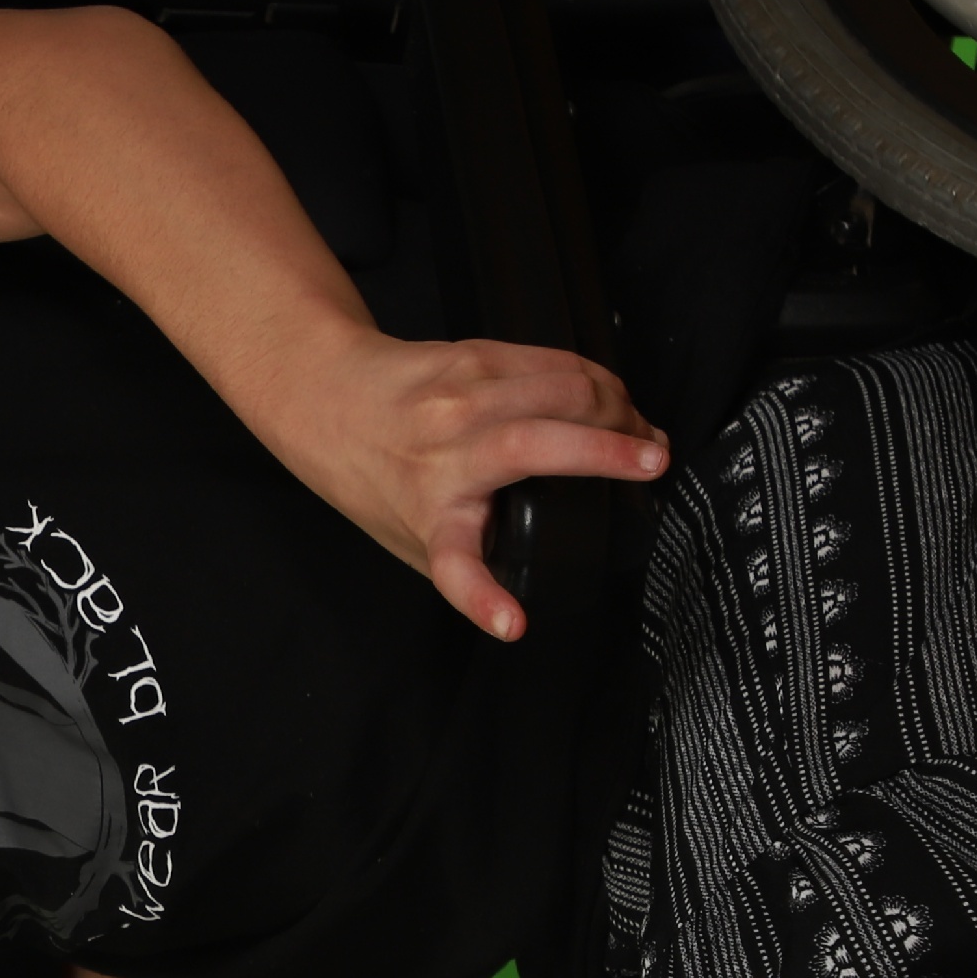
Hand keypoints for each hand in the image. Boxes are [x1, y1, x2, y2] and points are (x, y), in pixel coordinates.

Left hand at [258, 329, 668, 643]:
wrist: (322, 393)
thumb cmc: (369, 472)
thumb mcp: (409, 533)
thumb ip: (469, 554)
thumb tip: (537, 576)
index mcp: (426, 516)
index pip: (453, 565)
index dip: (484, 599)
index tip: (513, 624)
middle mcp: (442, 453)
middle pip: (531, 445)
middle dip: (604, 451)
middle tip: (654, 461)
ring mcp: (459, 396)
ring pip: (556, 387)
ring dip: (614, 408)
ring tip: (644, 434)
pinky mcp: (475, 354)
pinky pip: (552, 361)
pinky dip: (595, 380)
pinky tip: (615, 400)